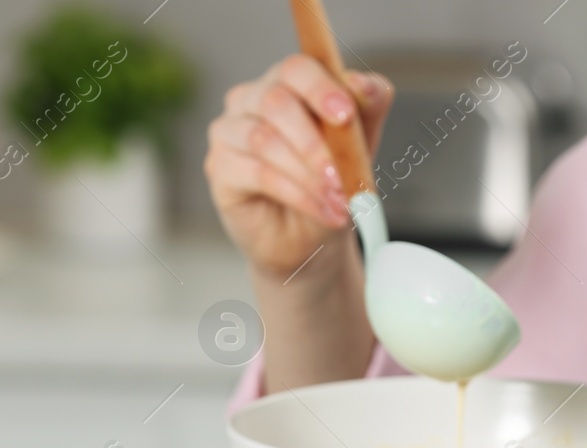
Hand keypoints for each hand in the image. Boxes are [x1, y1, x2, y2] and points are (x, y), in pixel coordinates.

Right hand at [205, 55, 393, 278]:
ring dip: (308, 175)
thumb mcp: (359, 146)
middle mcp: (251, 98)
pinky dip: (298, 195)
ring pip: (264, 140)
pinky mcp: (219, 167)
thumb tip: (363, 85)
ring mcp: (229, 131)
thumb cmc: (331, 184)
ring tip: (339, 203)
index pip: (296, 68)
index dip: (321, 88)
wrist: (309, 239)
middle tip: (342, 178)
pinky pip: (258, 174)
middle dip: (315, 144)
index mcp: (287, 83)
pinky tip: (323, 212)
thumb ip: (366, 110)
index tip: (345, 116)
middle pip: (276, 102)